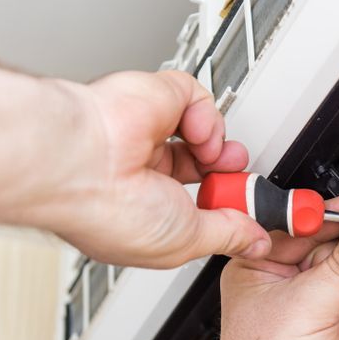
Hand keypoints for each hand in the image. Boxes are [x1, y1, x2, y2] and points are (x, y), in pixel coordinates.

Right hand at [43, 70, 270, 266]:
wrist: (84, 165)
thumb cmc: (109, 211)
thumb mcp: (187, 241)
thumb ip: (227, 236)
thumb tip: (254, 243)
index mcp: (140, 208)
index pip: (191, 203)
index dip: (222, 204)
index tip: (247, 211)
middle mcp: (140, 167)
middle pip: (201, 163)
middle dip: (227, 171)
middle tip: (237, 180)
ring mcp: (145, 130)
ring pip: (201, 129)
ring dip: (218, 145)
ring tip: (214, 156)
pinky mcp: (153, 96)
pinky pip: (196, 97)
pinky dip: (206, 116)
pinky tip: (194, 133)